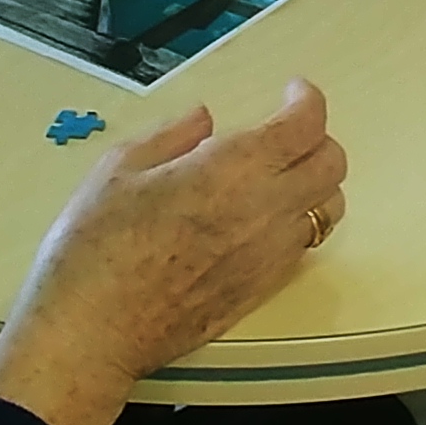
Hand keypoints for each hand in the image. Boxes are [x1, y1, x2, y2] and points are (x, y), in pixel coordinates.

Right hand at [0, 80, 350, 424]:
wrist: (93, 333)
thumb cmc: (95, 246)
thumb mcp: (119, 169)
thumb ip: (171, 135)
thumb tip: (205, 119)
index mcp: (234, 169)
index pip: (305, 125)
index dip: (307, 99)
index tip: (291, 92)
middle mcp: (266, 211)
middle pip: (332, 165)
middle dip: (316, 138)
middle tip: (283, 132)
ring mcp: (269, 256)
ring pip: (328, 211)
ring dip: (314, 185)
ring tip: (278, 177)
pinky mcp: (262, 291)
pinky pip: (303, 248)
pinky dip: (297, 224)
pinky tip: (258, 221)